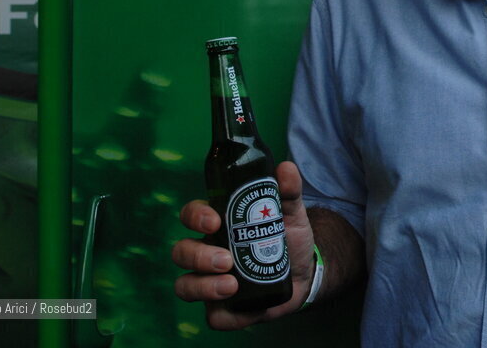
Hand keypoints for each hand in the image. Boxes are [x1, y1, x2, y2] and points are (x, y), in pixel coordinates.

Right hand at [172, 161, 315, 329]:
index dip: (195, 217)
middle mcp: (206, 253)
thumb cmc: (288, 239)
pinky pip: (213, 318)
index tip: (214, 221)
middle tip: (226, 259)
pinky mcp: (222, 309)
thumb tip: (285, 168)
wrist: (305, 274)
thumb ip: (288, 192)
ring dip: (203, 286)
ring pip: (184, 286)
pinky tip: (246, 309)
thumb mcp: (291, 214)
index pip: (191, 216)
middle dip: (198, 256)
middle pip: (181, 252)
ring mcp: (210, 282)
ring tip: (232, 285)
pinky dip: (226, 316)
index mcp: (218, 225)